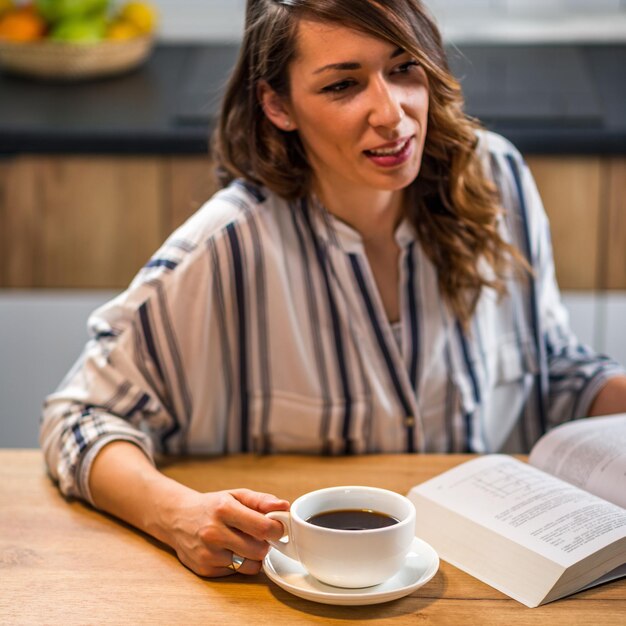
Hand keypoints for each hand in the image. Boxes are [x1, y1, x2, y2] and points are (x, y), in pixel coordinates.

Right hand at [162, 488, 289, 577]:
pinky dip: (239, 564)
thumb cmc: (212, 506)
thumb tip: (284, 506)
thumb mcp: (236, 495)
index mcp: (224, 510)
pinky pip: (236, 573)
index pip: (262, 528)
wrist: (177, 518)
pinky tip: (229, 551)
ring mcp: (208, 553)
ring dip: (253, 556)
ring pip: (249, 565)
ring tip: (244, 543)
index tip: (278, 528)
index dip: (277, 529)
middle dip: (265, 544)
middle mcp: (214, 533)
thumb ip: (261, 501)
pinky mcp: (205, 569)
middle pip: (259, 550)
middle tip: (259, 536)